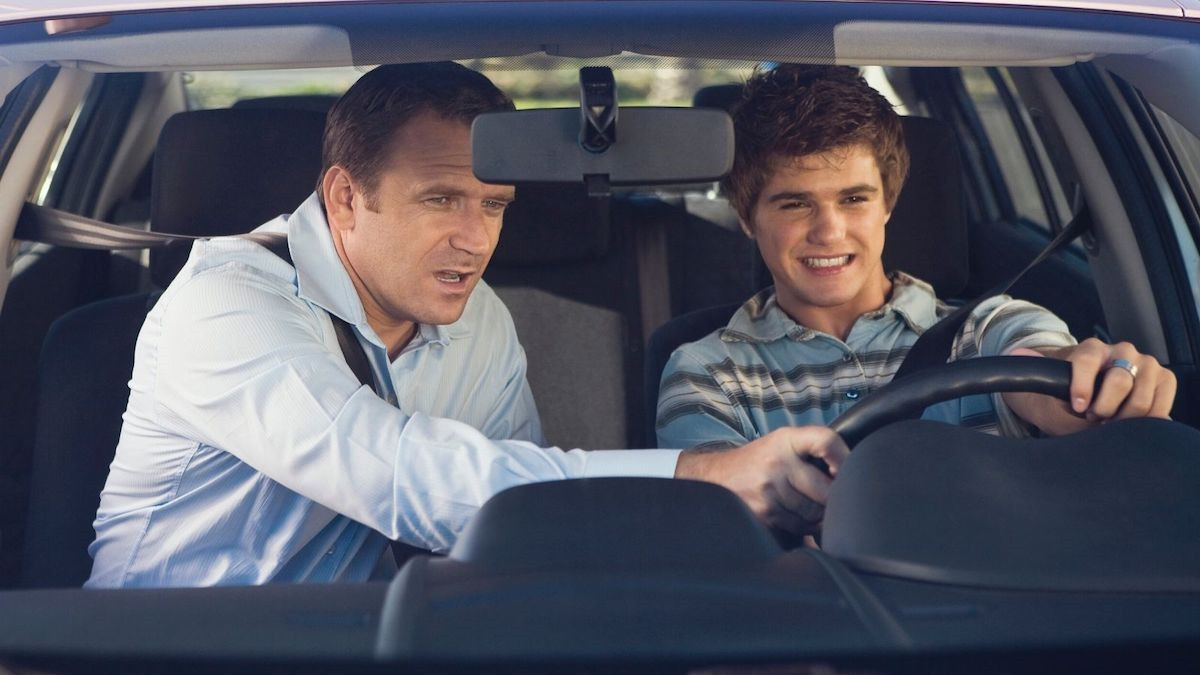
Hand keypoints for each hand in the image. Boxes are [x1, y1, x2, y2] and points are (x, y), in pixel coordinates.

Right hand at [674, 426, 848, 534]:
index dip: (844, 458)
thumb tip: (852, 476)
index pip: (826, 441)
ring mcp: (769, 490)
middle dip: (832, 498)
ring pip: (814, 513)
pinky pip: (798, 527)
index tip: (848, 470)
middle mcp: (777, 463)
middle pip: (827, 489)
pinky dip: (802, 527)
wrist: (716, 477)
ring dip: (817, 516)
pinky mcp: (763, 514)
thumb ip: (815, 451)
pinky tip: (792, 515)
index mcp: (785, 440)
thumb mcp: (783, 443)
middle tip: (828, 497)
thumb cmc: (759, 461)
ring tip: (805, 505)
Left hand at [1004, 338, 1175, 434]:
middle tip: (1095, 419)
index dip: (1082, 387)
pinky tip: (1132, 423)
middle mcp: (1119, 350)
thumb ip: (1052, 400)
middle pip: (1121, 380)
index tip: (1079, 408)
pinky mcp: (1162, 378)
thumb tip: (1021, 356)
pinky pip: (1164, 398)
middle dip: (1107, 408)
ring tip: (1111, 421)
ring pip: (1143, 394)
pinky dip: (1149, 417)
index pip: (1086, 360)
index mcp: (1088, 350)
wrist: (1078, 400)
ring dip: (1127, 416)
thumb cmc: (1061, 402)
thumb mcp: (1052, 407)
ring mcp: (1144, 362)